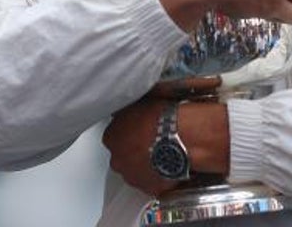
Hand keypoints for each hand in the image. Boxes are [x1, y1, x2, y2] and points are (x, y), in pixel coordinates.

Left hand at [102, 98, 229, 194]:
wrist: (180, 137)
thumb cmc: (163, 118)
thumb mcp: (142, 103)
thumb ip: (130, 111)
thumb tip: (132, 110)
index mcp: (111, 137)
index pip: (114, 136)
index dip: (129, 132)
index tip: (139, 129)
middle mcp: (117, 160)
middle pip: (123, 157)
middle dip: (135, 151)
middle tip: (153, 142)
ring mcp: (133, 177)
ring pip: (138, 171)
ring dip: (147, 164)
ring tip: (165, 153)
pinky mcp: (151, 188)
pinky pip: (155, 182)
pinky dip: (162, 176)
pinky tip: (172, 165)